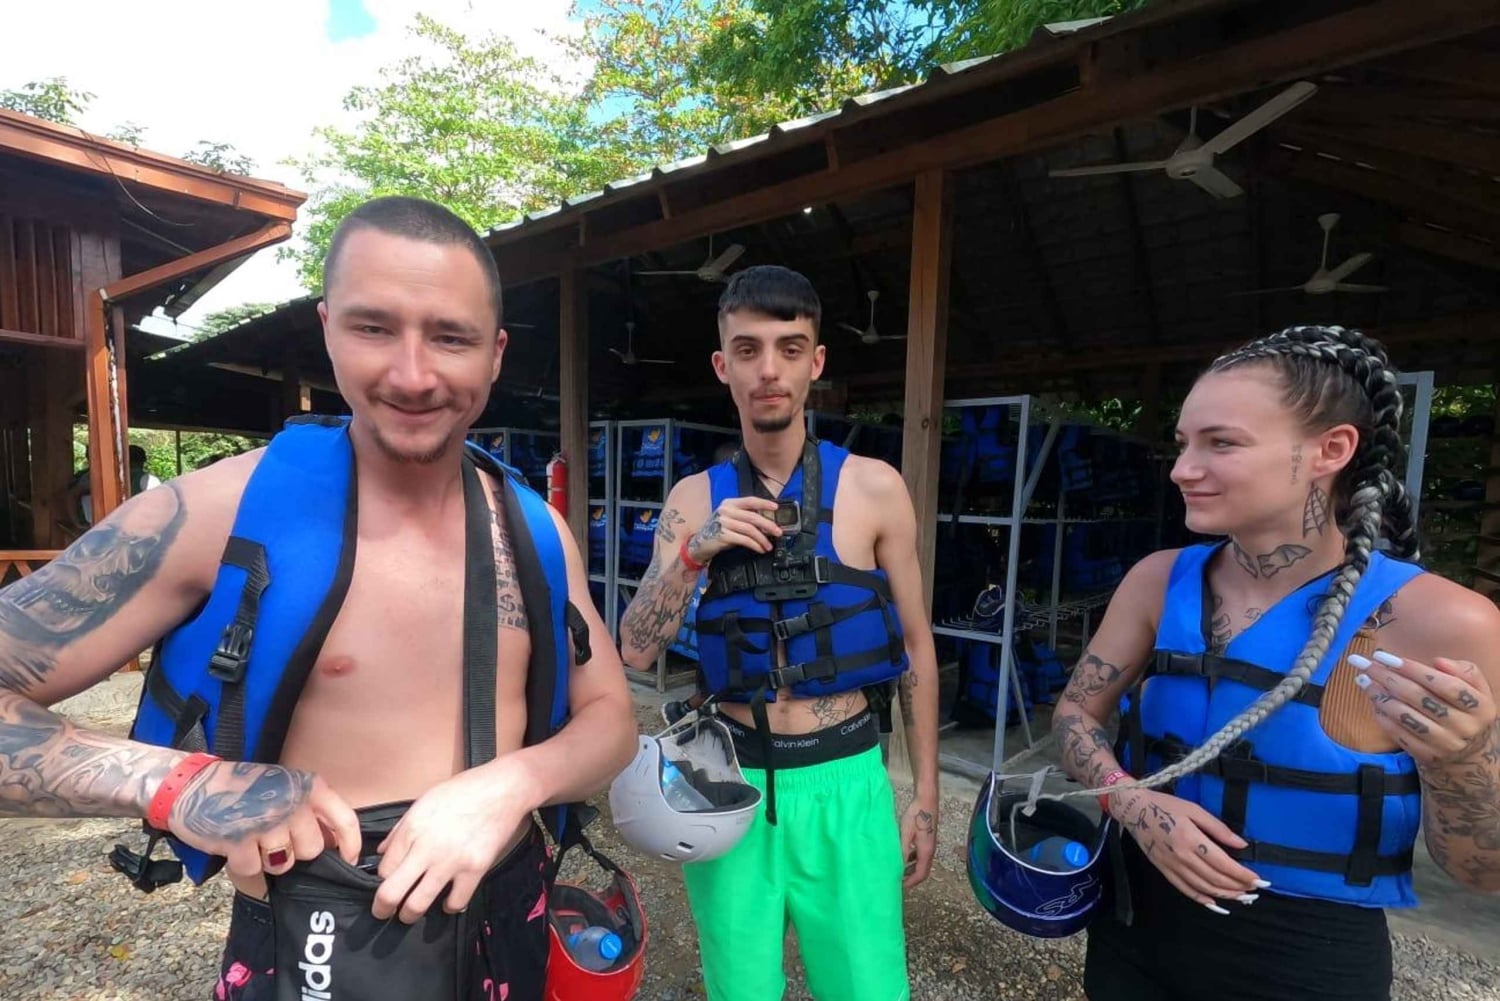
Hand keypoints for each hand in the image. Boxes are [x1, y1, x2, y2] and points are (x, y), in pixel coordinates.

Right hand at [168, 762, 359, 878]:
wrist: (193, 785)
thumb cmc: (244, 789)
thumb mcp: (286, 787)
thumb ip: (311, 809)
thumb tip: (336, 843)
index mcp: (308, 786)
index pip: (345, 820)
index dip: (351, 845)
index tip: (348, 861)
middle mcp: (291, 802)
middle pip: (312, 850)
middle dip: (296, 852)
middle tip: (274, 839)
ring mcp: (265, 821)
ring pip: (284, 864)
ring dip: (268, 860)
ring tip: (252, 839)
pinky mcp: (238, 840)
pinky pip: (253, 870)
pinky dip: (244, 864)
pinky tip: (235, 845)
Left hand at [372, 758, 537, 922]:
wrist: (503, 789)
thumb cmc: (463, 791)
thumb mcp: (424, 802)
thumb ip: (401, 829)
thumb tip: (383, 852)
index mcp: (412, 829)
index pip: (383, 869)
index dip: (381, 880)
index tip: (386, 884)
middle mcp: (427, 847)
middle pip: (391, 893)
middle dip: (382, 909)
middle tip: (383, 912)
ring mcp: (451, 861)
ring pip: (418, 905)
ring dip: (410, 914)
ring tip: (411, 913)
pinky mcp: (475, 869)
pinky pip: (455, 903)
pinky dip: (449, 906)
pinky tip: (448, 899)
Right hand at [686, 497, 781, 563]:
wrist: (699, 544)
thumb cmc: (718, 531)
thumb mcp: (730, 519)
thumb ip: (745, 517)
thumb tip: (767, 522)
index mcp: (729, 503)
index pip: (750, 500)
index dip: (764, 503)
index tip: (776, 508)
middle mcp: (726, 511)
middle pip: (752, 516)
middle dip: (768, 525)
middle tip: (778, 532)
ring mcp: (723, 523)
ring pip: (750, 530)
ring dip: (762, 539)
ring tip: (769, 545)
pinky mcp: (723, 535)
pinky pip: (744, 540)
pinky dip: (755, 545)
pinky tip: (760, 549)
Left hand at [899, 797, 937, 888]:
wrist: (926, 800)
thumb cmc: (916, 815)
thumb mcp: (905, 834)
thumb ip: (902, 851)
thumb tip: (897, 867)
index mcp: (926, 852)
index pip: (920, 874)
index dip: (910, 883)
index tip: (898, 887)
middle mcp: (930, 851)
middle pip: (922, 871)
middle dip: (910, 879)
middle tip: (897, 882)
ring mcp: (929, 845)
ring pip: (920, 863)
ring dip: (910, 869)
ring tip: (898, 871)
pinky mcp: (926, 839)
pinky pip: (919, 855)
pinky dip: (911, 860)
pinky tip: (902, 856)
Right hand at [1112, 788, 1263, 913]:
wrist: (1133, 810)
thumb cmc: (1165, 805)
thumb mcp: (1194, 809)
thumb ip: (1218, 828)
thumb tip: (1241, 844)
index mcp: (1190, 839)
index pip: (1223, 863)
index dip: (1243, 874)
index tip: (1260, 880)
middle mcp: (1182, 857)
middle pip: (1215, 879)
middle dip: (1238, 887)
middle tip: (1255, 890)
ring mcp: (1171, 866)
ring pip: (1203, 888)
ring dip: (1225, 895)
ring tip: (1242, 897)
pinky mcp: (1164, 871)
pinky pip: (1185, 890)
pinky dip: (1202, 899)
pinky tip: (1215, 903)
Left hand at [1350, 650, 1496, 765]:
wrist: (1468, 752)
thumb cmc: (1465, 709)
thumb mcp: (1476, 689)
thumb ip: (1464, 671)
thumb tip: (1438, 661)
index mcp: (1480, 707)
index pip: (1445, 685)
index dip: (1413, 669)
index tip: (1385, 656)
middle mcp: (1464, 727)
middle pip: (1419, 698)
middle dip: (1387, 677)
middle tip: (1363, 663)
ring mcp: (1444, 744)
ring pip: (1405, 716)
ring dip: (1379, 696)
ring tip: (1363, 680)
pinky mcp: (1426, 755)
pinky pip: (1398, 733)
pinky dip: (1382, 716)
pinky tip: (1373, 701)